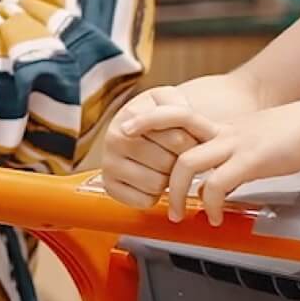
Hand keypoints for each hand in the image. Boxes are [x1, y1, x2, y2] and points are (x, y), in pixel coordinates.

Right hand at [100, 89, 197, 208]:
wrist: (136, 127)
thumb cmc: (158, 114)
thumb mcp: (170, 99)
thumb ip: (181, 107)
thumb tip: (184, 127)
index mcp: (131, 115)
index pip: (178, 141)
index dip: (192, 144)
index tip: (189, 140)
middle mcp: (114, 138)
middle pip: (167, 165)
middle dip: (178, 163)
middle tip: (174, 155)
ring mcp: (108, 164)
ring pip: (156, 185)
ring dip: (166, 180)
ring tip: (163, 166)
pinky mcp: (109, 187)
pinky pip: (144, 201)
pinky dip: (153, 196)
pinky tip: (150, 178)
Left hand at [123, 100, 299, 223]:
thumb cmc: (290, 137)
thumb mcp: (254, 142)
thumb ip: (232, 157)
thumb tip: (221, 181)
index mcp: (221, 126)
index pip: (177, 115)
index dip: (151, 119)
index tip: (130, 130)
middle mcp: (221, 131)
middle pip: (172, 130)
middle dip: (150, 149)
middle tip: (143, 179)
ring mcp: (233, 143)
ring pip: (187, 163)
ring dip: (176, 192)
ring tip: (177, 214)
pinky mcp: (249, 160)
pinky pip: (217, 184)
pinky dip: (209, 203)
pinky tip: (213, 217)